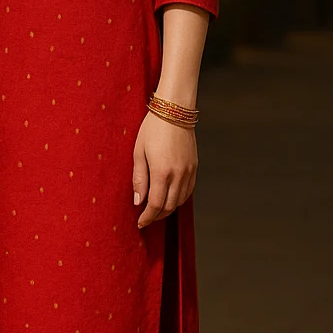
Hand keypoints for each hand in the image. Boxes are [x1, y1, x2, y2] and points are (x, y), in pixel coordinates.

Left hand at [133, 111, 196, 229]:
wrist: (175, 110)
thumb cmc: (152, 129)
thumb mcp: (138, 152)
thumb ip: (139, 179)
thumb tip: (138, 201)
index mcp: (162, 172)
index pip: (156, 205)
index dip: (147, 217)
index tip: (140, 222)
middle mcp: (178, 175)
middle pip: (169, 206)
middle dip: (157, 216)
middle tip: (146, 218)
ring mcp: (189, 171)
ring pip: (180, 201)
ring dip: (168, 209)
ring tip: (156, 210)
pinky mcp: (194, 166)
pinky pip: (188, 191)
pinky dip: (178, 199)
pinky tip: (170, 198)